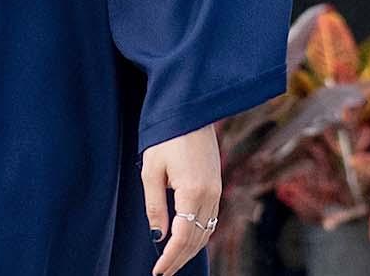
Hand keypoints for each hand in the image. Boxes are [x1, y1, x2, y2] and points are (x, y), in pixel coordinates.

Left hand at [143, 123, 222, 275]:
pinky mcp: (217, 185)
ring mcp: (217, 190)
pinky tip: (187, 241)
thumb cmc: (167, 138)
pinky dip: (199, 236)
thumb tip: (158, 236)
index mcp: (193, 191)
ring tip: (173, 263)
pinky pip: (211, 219)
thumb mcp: (152, 171)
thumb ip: (155, 206)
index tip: (157, 271)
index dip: (170, 258)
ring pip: (206, 231)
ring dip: (190, 251)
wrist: (191, 111)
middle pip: (197, 239)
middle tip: (163, 273)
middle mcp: (210, 194)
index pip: (182, 237)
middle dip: (180, 260)